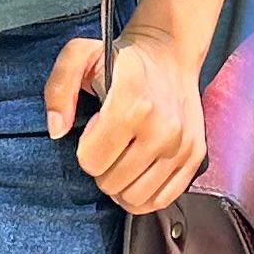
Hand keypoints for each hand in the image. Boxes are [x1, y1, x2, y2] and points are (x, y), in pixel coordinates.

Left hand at [45, 25, 208, 215]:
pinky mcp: (195, 156)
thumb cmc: (121, 59)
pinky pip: (162, 200)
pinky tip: (140, 173)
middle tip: (109, 143)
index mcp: (132, 104)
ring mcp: (182, 145)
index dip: (86, 147)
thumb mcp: (80, 57)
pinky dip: (145, 195)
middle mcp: (162, 129)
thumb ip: (59, 89)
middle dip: (102, 167)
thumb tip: (57, 130)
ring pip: (136, 198)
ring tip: (123, 158)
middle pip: (111, 184)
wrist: (169, 54)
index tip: (96, 128)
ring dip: (122, 184)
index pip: (91, 161)